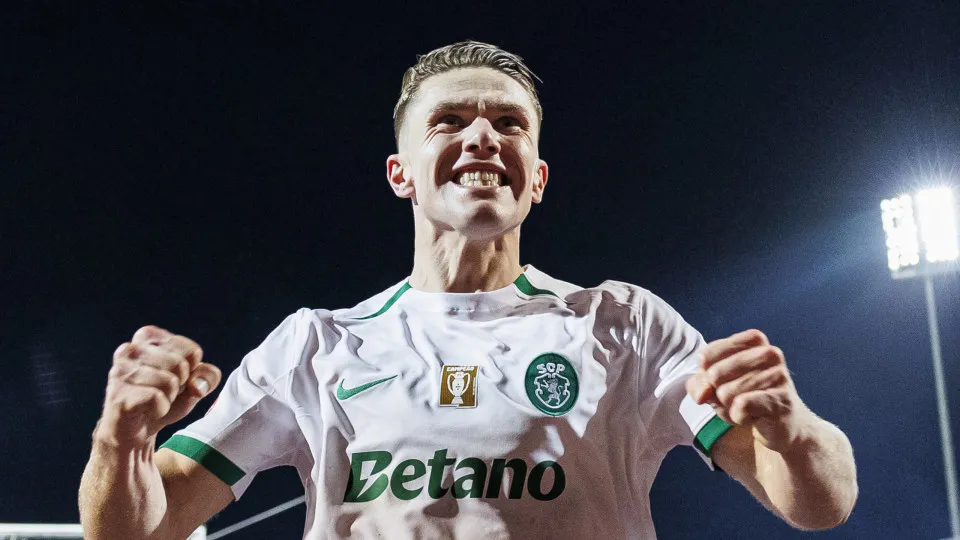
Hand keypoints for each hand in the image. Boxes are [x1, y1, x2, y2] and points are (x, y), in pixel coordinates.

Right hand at [95, 326, 221, 449]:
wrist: (136, 430)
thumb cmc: (164, 398)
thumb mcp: (194, 383)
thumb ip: (208, 376)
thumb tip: (197, 385)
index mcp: (148, 336)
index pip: (192, 351)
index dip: (191, 371)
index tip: (174, 377)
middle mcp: (131, 349)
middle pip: (181, 365)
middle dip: (180, 384)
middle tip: (162, 392)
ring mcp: (121, 371)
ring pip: (170, 382)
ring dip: (169, 398)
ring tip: (152, 400)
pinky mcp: (118, 394)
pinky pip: (157, 399)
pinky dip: (160, 409)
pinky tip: (146, 410)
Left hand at [685, 329, 813, 452]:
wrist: (782, 424)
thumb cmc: (746, 398)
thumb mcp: (715, 386)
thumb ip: (699, 384)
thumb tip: (703, 393)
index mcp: (753, 340)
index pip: (706, 356)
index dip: (706, 377)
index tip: (724, 382)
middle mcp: (768, 353)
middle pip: (715, 375)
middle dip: (719, 394)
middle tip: (738, 398)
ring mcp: (778, 375)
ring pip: (726, 393)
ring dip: (730, 407)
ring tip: (748, 408)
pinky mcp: (780, 399)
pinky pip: (741, 406)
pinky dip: (739, 417)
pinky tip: (754, 417)